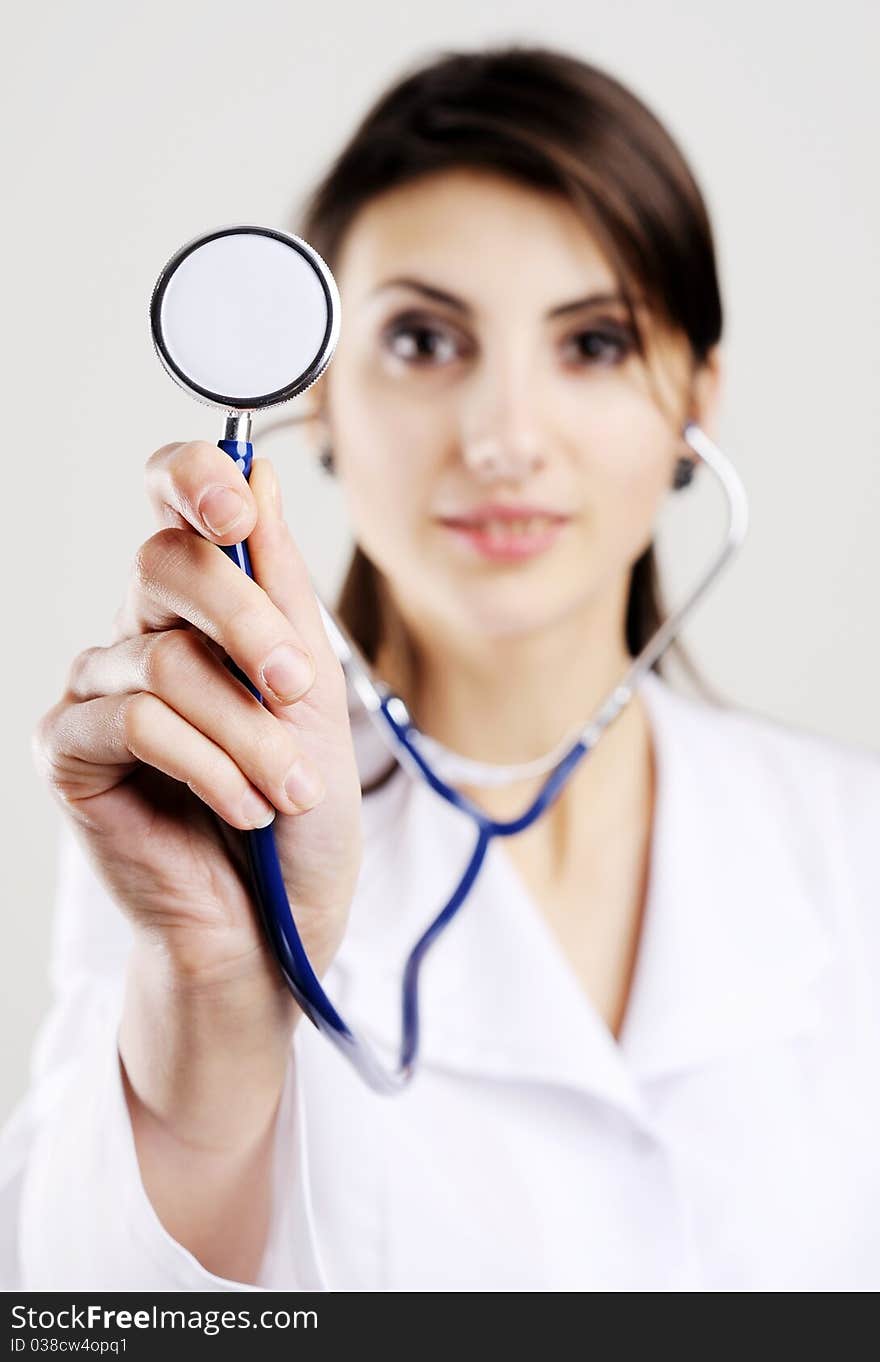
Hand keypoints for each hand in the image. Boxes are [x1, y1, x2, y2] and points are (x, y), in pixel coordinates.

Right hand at [34, 440, 363, 1014]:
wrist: (273, 920)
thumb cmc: (299, 808)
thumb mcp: (313, 692)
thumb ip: (280, 590)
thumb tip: (260, 476)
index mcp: (201, 608)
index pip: (173, 502)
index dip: (194, 479)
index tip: (239, 511)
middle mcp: (139, 633)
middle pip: (166, 562)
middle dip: (249, 626)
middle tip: (300, 691)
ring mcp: (96, 690)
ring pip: (162, 659)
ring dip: (246, 731)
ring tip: (286, 790)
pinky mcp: (67, 751)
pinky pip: (134, 723)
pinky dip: (207, 766)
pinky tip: (242, 808)